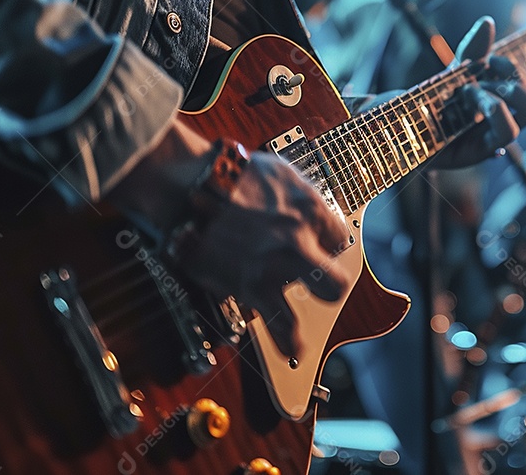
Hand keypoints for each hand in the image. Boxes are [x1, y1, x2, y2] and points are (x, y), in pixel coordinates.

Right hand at [111, 121, 349, 355]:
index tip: (313, 243)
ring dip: (316, 318)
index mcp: (309, 209)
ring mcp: (278, 268)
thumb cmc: (227, 173)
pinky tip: (292, 353)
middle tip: (318, 284)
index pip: (338, 237)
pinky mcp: (251, 287)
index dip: (325, 241)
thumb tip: (306, 210)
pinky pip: (277, 324)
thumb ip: (299, 194)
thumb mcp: (278, 172)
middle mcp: (300, 241)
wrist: (187, 187)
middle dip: (332, 283)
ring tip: (305, 341)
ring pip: (317, 303)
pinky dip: (286, 343)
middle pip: (336, 279)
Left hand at [433, 17, 525, 168]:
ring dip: (499, 98)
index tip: (488, 58)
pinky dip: (493, 110)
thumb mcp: (453, 73)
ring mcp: (490, 139)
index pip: (524, 86)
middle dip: (515, 84)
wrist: (400, 124)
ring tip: (469, 92)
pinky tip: (466, 105)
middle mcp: (498, 124)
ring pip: (525, 119)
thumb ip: (472, 49)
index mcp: (497, 103)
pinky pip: (507, 133)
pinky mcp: (479, 152)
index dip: (511, 67)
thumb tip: (488, 21)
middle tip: (483, 81)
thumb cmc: (427, 102)